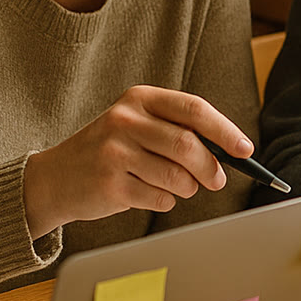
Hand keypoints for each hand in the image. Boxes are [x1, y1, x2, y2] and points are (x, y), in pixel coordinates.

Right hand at [23, 86, 251, 237]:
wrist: (54, 179)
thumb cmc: (110, 152)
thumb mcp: (138, 126)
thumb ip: (178, 131)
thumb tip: (229, 152)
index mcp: (140, 99)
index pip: (194, 109)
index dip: (225, 130)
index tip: (245, 149)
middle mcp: (125, 120)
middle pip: (188, 145)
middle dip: (211, 167)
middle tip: (216, 180)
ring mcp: (114, 152)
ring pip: (178, 176)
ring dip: (188, 188)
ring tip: (176, 186)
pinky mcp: (110, 185)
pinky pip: (160, 198)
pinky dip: (165, 201)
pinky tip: (147, 193)